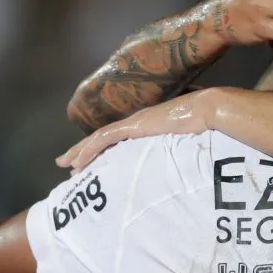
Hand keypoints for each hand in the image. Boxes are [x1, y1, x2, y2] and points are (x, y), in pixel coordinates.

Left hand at [57, 93, 206, 172]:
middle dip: (82, 150)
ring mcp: (133, 123)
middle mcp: (136, 121)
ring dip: (80, 152)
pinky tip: (78, 162)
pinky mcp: (133, 127)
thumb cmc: (204, 118)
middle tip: (65, 162)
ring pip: (97, 139)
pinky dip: (89, 151)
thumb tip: (183, 144)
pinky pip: (104, 140)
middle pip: (102, 138)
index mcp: (147, 122)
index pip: (117, 136)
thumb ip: (178, 137)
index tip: (89, 159)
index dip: (101, 147)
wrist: (207, 108)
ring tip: (64, 165)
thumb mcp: (187, 132)